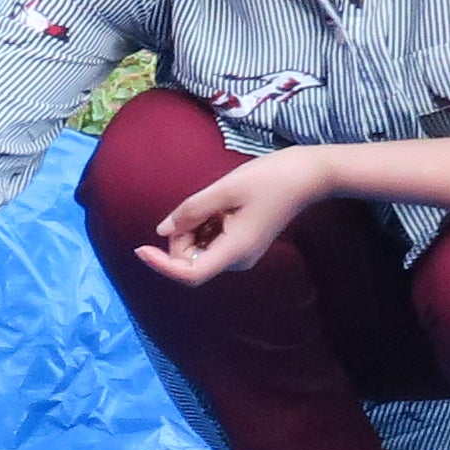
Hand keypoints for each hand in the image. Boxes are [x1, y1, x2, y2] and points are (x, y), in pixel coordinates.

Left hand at [134, 150, 337, 286]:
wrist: (309, 176)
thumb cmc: (271, 178)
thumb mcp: (225, 189)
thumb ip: (191, 211)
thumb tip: (161, 231)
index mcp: (235, 251)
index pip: (189, 274)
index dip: (161, 265)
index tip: (140, 248)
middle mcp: (238, 260)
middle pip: (191, 260)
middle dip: (181, 236)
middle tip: (195, 206)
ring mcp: (242, 254)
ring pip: (200, 251)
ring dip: (194, 228)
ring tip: (215, 202)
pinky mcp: (243, 245)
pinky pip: (212, 242)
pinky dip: (205, 226)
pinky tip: (220, 206)